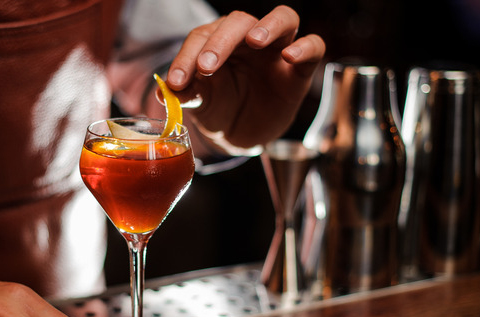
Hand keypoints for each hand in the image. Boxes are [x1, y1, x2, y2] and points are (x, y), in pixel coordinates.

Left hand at [167, 5, 324, 148]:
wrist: (240, 134)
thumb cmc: (219, 108)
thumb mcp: (200, 104)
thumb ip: (186, 93)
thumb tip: (165, 91)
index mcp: (218, 42)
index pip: (203, 36)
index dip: (187, 56)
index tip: (176, 81)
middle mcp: (248, 39)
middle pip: (239, 22)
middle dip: (220, 42)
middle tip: (206, 67)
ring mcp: (277, 50)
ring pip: (283, 18)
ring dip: (268, 25)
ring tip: (254, 40)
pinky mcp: (300, 69)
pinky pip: (314, 46)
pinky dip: (305, 46)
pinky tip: (290, 56)